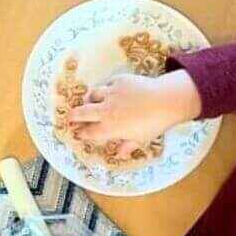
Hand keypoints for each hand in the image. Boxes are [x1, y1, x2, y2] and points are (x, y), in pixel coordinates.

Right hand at [66, 69, 198, 157]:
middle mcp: (106, 111)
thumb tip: (121, 155)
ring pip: (92, 95)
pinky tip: (110, 90)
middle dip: (73, 116)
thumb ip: (128, 146)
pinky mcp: (119, 81)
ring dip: (89, 99)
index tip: (77, 133)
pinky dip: (107, 88)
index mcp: (110, 128)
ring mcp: (111, 94)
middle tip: (70, 117)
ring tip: (90, 101)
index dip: (81, 133)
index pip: (89, 132)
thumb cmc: (154, 124)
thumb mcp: (141, 140)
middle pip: (82, 113)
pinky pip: (108, 84)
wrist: (166, 101)